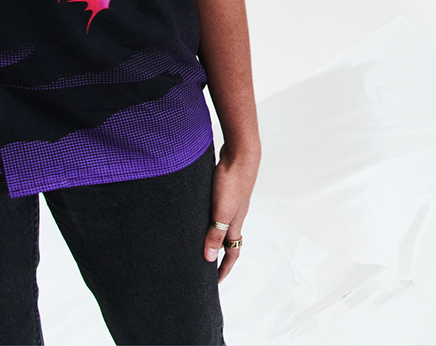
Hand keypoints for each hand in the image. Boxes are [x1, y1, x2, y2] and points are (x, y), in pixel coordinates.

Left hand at [203, 145, 258, 281]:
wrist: (241, 152)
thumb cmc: (233, 181)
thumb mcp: (222, 212)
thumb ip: (215, 234)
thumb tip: (208, 258)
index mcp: (236, 223)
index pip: (232, 253)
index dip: (224, 269)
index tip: (214, 282)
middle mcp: (234, 214)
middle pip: (226, 240)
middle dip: (215, 254)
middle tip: (202, 265)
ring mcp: (230, 201)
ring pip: (220, 223)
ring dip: (209, 234)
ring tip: (194, 241)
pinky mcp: (223, 188)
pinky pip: (214, 208)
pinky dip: (207, 217)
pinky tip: (195, 213)